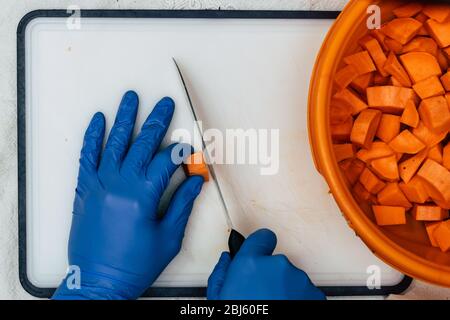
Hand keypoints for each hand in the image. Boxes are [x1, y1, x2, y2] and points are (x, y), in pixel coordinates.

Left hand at [53, 91, 203, 299]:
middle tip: (164, 104)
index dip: (180, 152)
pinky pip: (87, 157)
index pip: (166, 162)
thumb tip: (194, 182)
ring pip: (114, 143)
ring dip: (124, 119)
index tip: (188, 147)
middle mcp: (120, 185)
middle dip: (157, 121)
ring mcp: (99, 184)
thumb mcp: (167, 238)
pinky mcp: (85, 189)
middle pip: (142, 144)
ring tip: (131, 99)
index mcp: (143, 197)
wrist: (98, 281)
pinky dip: (92, 137)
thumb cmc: (133, 265)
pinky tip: (98, 121)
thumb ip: (182, 205)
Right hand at [207, 229, 325, 299]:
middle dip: (269, 275)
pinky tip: (284, 309)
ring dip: (283, 289)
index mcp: (251, 264)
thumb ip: (222, 273)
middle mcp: (277, 266)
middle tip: (260, 295)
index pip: (262, 237)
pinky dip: (297, 299)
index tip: (259, 251)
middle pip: (275, 262)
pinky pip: (303, 291)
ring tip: (273, 306)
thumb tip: (227, 261)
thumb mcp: (219, 300)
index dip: (260, 245)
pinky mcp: (314, 294)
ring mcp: (299, 280)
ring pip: (290, 277)